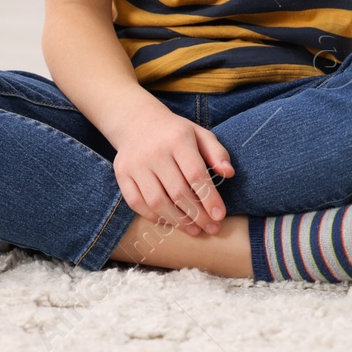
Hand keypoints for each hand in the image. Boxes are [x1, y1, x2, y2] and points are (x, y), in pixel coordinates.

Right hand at [110, 101, 235, 236]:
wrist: (138, 122)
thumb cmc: (176, 133)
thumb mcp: (200, 134)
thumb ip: (217, 153)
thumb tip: (229, 173)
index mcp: (178, 139)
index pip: (195, 174)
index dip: (209, 198)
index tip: (220, 215)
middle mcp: (154, 152)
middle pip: (177, 192)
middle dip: (197, 214)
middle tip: (211, 228)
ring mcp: (135, 165)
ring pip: (157, 202)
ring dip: (177, 221)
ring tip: (194, 229)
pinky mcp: (122, 175)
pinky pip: (137, 203)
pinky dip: (154, 217)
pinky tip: (170, 222)